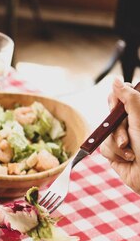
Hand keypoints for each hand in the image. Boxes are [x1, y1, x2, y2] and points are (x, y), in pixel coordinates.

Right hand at [100, 78, 139, 193]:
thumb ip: (129, 98)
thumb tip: (116, 81)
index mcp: (138, 112)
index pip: (121, 94)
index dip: (116, 100)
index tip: (117, 107)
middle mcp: (131, 123)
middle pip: (110, 114)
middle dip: (117, 129)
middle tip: (128, 137)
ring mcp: (122, 138)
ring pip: (105, 133)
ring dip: (116, 144)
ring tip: (130, 152)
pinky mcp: (115, 152)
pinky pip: (103, 147)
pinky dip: (114, 154)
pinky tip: (127, 159)